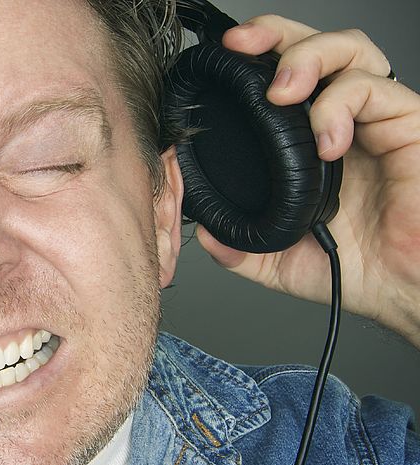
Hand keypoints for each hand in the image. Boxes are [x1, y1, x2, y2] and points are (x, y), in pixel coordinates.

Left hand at [195, 15, 419, 348]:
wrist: (399, 290)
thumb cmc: (352, 268)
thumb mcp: (276, 260)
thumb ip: (238, 245)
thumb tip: (203, 234)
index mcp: (308, 141)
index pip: (284, 76)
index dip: (256, 57)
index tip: (223, 58)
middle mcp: (344, 120)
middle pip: (315, 45)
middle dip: (275, 36)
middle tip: (242, 48)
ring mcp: (376, 120)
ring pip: (350, 51)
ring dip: (308, 58)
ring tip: (281, 93)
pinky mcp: (408, 125)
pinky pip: (375, 91)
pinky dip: (341, 106)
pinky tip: (327, 142)